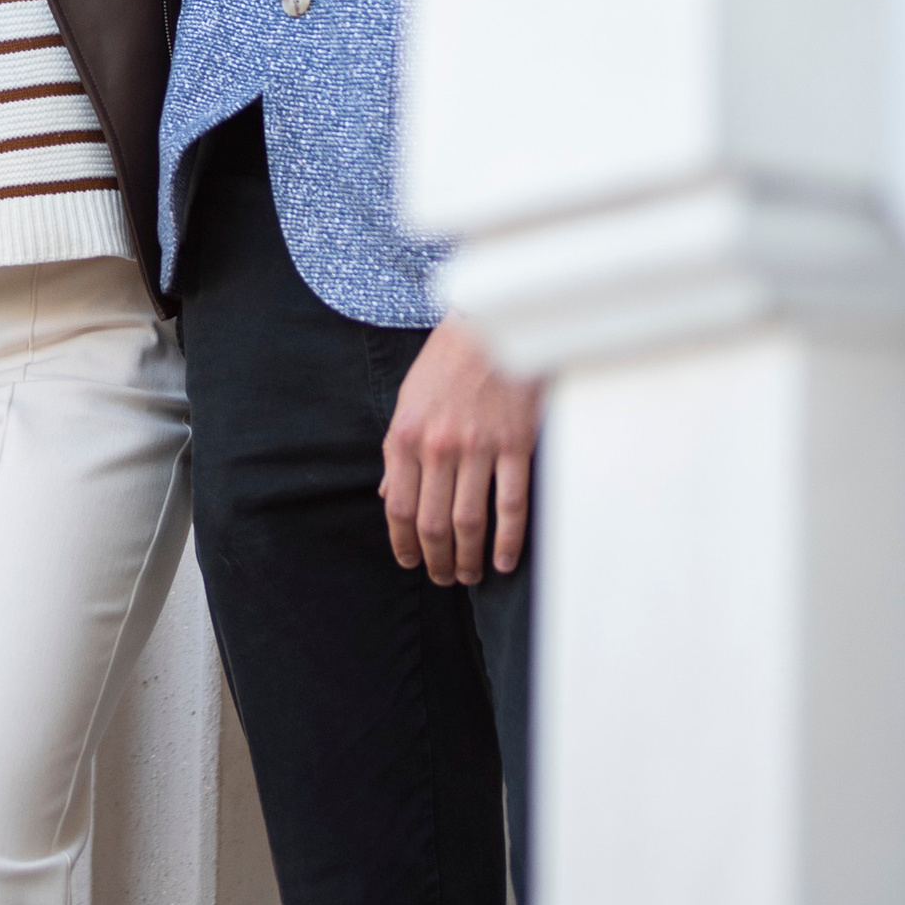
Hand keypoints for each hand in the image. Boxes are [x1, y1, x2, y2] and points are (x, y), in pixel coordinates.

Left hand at [380, 314, 539, 585]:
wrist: (490, 326)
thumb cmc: (446, 363)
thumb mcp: (408, 402)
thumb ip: (398, 452)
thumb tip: (390, 495)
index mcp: (405, 436)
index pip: (399, 507)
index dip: (403, 543)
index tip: (410, 562)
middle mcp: (438, 447)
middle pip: (433, 523)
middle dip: (436, 560)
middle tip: (443, 578)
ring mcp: (478, 448)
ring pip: (470, 521)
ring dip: (469, 558)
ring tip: (470, 575)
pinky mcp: (515, 446)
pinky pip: (511, 505)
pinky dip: (508, 540)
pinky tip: (505, 559)